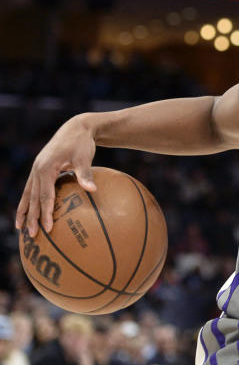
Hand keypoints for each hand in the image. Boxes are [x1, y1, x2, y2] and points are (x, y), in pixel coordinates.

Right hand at [16, 116, 97, 235]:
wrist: (76, 129)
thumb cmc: (82, 143)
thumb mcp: (84, 157)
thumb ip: (85, 174)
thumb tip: (93, 190)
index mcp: (46, 168)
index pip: (45, 196)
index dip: (46, 213)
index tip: (48, 228)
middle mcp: (37, 170)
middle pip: (32, 198)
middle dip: (32, 218)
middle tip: (32, 236)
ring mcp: (36, 170)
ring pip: (27, 195)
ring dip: (24, 212)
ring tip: (20, 228)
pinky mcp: (39, 170)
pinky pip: (31, 189)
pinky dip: (28, 202)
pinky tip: (27, 212)